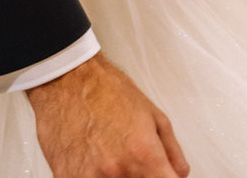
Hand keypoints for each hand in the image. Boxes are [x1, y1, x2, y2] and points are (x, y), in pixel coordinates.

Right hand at [28, 53, 187, 177]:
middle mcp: (117, 170)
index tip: (162, 176)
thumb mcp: (151, 113)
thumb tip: (180, 172)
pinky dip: (92, 174)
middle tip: (131, 159)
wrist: (67, 78)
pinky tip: (91, 160)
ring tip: (108, 156)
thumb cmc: (106, 89)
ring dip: (116, 176)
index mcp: (143, 154)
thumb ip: (171, 149)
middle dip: (139, 176)